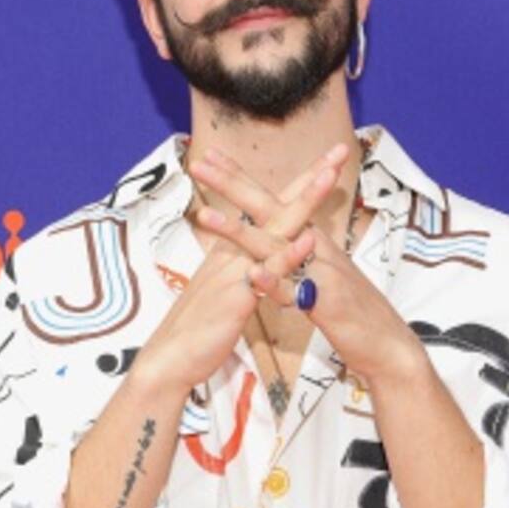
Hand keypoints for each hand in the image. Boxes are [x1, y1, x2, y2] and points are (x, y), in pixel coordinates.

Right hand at [131, 146, 345, 393]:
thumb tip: (255, 259)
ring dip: (302, 200)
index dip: (298, 184)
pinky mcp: (237, 296)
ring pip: (274, 228)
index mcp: (234, 248)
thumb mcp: (225, 289)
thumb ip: (242, 270)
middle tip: (338, 150)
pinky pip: (267, 272)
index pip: (270, 208)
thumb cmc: (200, 327)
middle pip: (276, 205)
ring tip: (327, 176)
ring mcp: (236, 269)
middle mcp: (235, 250)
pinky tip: (307, 238)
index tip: (325, 161)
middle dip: (309, 177)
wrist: (171, 357)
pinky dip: (287, 254)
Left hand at [191, 150, 421, 383]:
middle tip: (198, 161)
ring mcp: (319, 271)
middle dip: (232, 183)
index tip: (210, 153)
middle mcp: (312, 244)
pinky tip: (254, 275)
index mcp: (306, 236)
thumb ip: (293, 251)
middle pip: (268, 208)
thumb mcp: (317, 271)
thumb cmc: (348, 306)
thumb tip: (271, 233)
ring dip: (239, 230)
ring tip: (205, 216)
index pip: (268, 200)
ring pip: (274, 246)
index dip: (239, 176)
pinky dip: (274, 283)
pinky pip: (294, 292)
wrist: (386, 340)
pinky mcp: (325, 302)